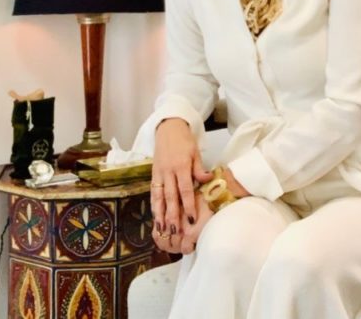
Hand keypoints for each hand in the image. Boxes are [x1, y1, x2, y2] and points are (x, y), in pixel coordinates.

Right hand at [151, 118, 213, 252]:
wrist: (168, 128)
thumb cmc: (184, 141)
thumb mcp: (195, 152)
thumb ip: (199, 169)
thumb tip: (207, 180)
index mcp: (181, 165)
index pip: (185, 189)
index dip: (188, 205)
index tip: (192, 219)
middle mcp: (168, 171)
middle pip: (170, 196)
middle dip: (173, 215)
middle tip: (175, 231)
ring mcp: (159, 173)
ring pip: (159, 196)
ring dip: (160, 214)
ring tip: (162, 228)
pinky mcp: (153, 174)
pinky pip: (153, 192)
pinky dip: (153, 205)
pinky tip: (155, 216)